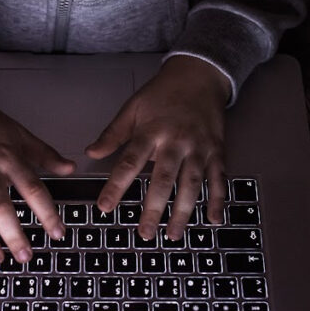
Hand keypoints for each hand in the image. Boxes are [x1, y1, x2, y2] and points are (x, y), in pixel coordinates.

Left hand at [85, 56, 231, 241]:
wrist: (199, 75)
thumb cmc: (163, 93)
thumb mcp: (133, 108)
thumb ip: (113, 134)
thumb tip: (91, 152)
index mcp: (151, 131)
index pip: (129, 163)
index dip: (116, 187)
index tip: (105, 207)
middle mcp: (176, 142)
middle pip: (164, 180)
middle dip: (153, 209)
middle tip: (144, 233)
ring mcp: (199, 148)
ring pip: (191, 184)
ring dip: (183, 212)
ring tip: (172, 235)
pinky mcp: (216, 151)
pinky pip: (218, 179)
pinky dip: (217, 200)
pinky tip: (212, 220)